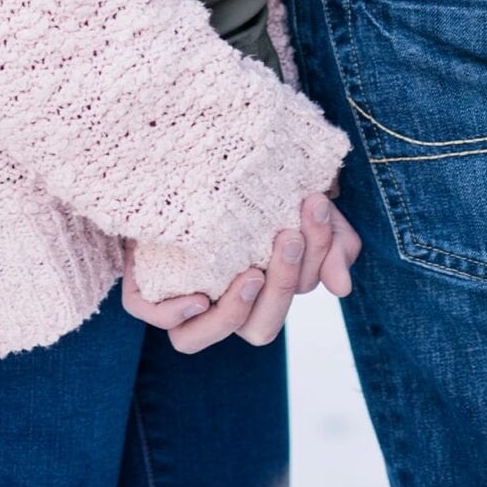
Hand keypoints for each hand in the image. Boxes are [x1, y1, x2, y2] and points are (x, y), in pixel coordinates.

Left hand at [122, 195, 361, 352]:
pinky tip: (197, 294)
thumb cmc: (249, 183)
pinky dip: (173, 312)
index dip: (313, 257)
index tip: (315, 202)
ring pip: (197, 338)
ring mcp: (180, 295)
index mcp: (261, 287)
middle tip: (287, 234)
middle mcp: (221, 299)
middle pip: (258, 328)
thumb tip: (343, 288)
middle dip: (282, 284)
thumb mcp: (295, 199)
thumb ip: (328, 239)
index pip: (295, 292)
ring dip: (233, 312)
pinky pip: (151, 311)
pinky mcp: (144, 279)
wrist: (186, 148)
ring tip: (251, 273)